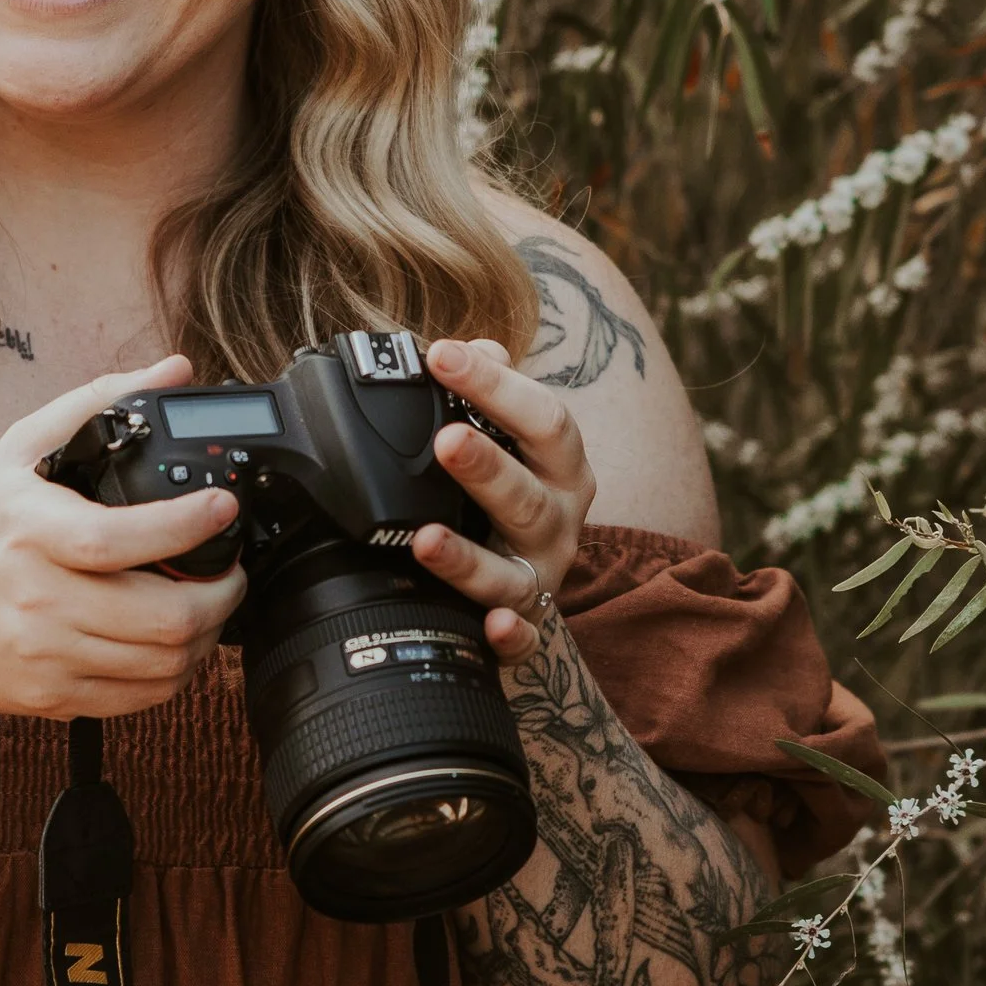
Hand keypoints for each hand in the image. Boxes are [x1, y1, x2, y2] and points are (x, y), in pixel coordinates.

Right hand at [0, 357, 245, 726]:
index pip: (115, 538)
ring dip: (209, 634)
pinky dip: (179, 671)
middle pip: (162, 618)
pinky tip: (177, 641)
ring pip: (165, 662)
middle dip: (222, 593)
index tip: (223, 506)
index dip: (183, 526)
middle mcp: (38, 599)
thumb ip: (97, 404)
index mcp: (29, 531)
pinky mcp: (59, 697)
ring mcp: (48, 655)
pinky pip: (145, 696)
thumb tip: (174, 369)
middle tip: (232, 570)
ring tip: (210, 604)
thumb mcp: (18, 453)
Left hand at [413, 336, 595, 668]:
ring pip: (509, 570)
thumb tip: (467, 346)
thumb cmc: (512, 493)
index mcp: (559, 465)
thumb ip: (489, 391)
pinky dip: (508, 634)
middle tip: (444, 440)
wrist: (529, 579)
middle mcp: (558, 520)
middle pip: (527, 494)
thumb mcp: (512, 438)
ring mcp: (542, 576)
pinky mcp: (524, 627)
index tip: (441, 355)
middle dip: (486, 467)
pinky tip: (490, 625)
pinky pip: (521, 638)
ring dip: (467, 557)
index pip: (541, 417)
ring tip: (425, 539)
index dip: (495, 384)